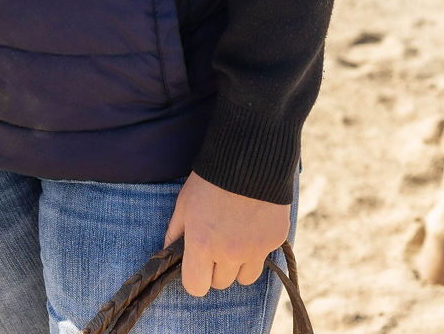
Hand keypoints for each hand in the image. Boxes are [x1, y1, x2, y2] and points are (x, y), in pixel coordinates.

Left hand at [163, 172, 290, 295]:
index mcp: (201, 244)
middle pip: (220, 283)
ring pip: (244, 278)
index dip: (195, 276)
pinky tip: (253, 224)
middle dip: (216, 267)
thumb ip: (175, 232)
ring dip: (238, 264)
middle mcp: (228, 253)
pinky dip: (258, 248)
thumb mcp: (184, 202)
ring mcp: (254, 250)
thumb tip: (168, 254)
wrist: (247, 156)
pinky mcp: (274, 242)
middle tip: (217, 242)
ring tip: (235, 237)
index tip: (197, 264)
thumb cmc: (209, 178)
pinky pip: (264, 258)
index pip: (196, 287)